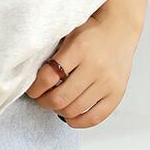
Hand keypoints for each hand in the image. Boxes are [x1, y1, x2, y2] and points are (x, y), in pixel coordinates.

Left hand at [25, 10, 140, 127]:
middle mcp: (95, 66)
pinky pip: (94, 117)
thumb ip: (52, 51)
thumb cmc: (89, 31)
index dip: (35, 88)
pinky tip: (69, 116)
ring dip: (58, 111)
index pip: (48, 76)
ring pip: (74, 110)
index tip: (31, 89)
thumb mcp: (68, 31)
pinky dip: (78, 121)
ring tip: (54, 104)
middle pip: (60, 97)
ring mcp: (107, 82)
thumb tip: (29, 76)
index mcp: (79, 48)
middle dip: (43, 102)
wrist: (119, 28)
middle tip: (40, 98)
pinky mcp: (117, 93)